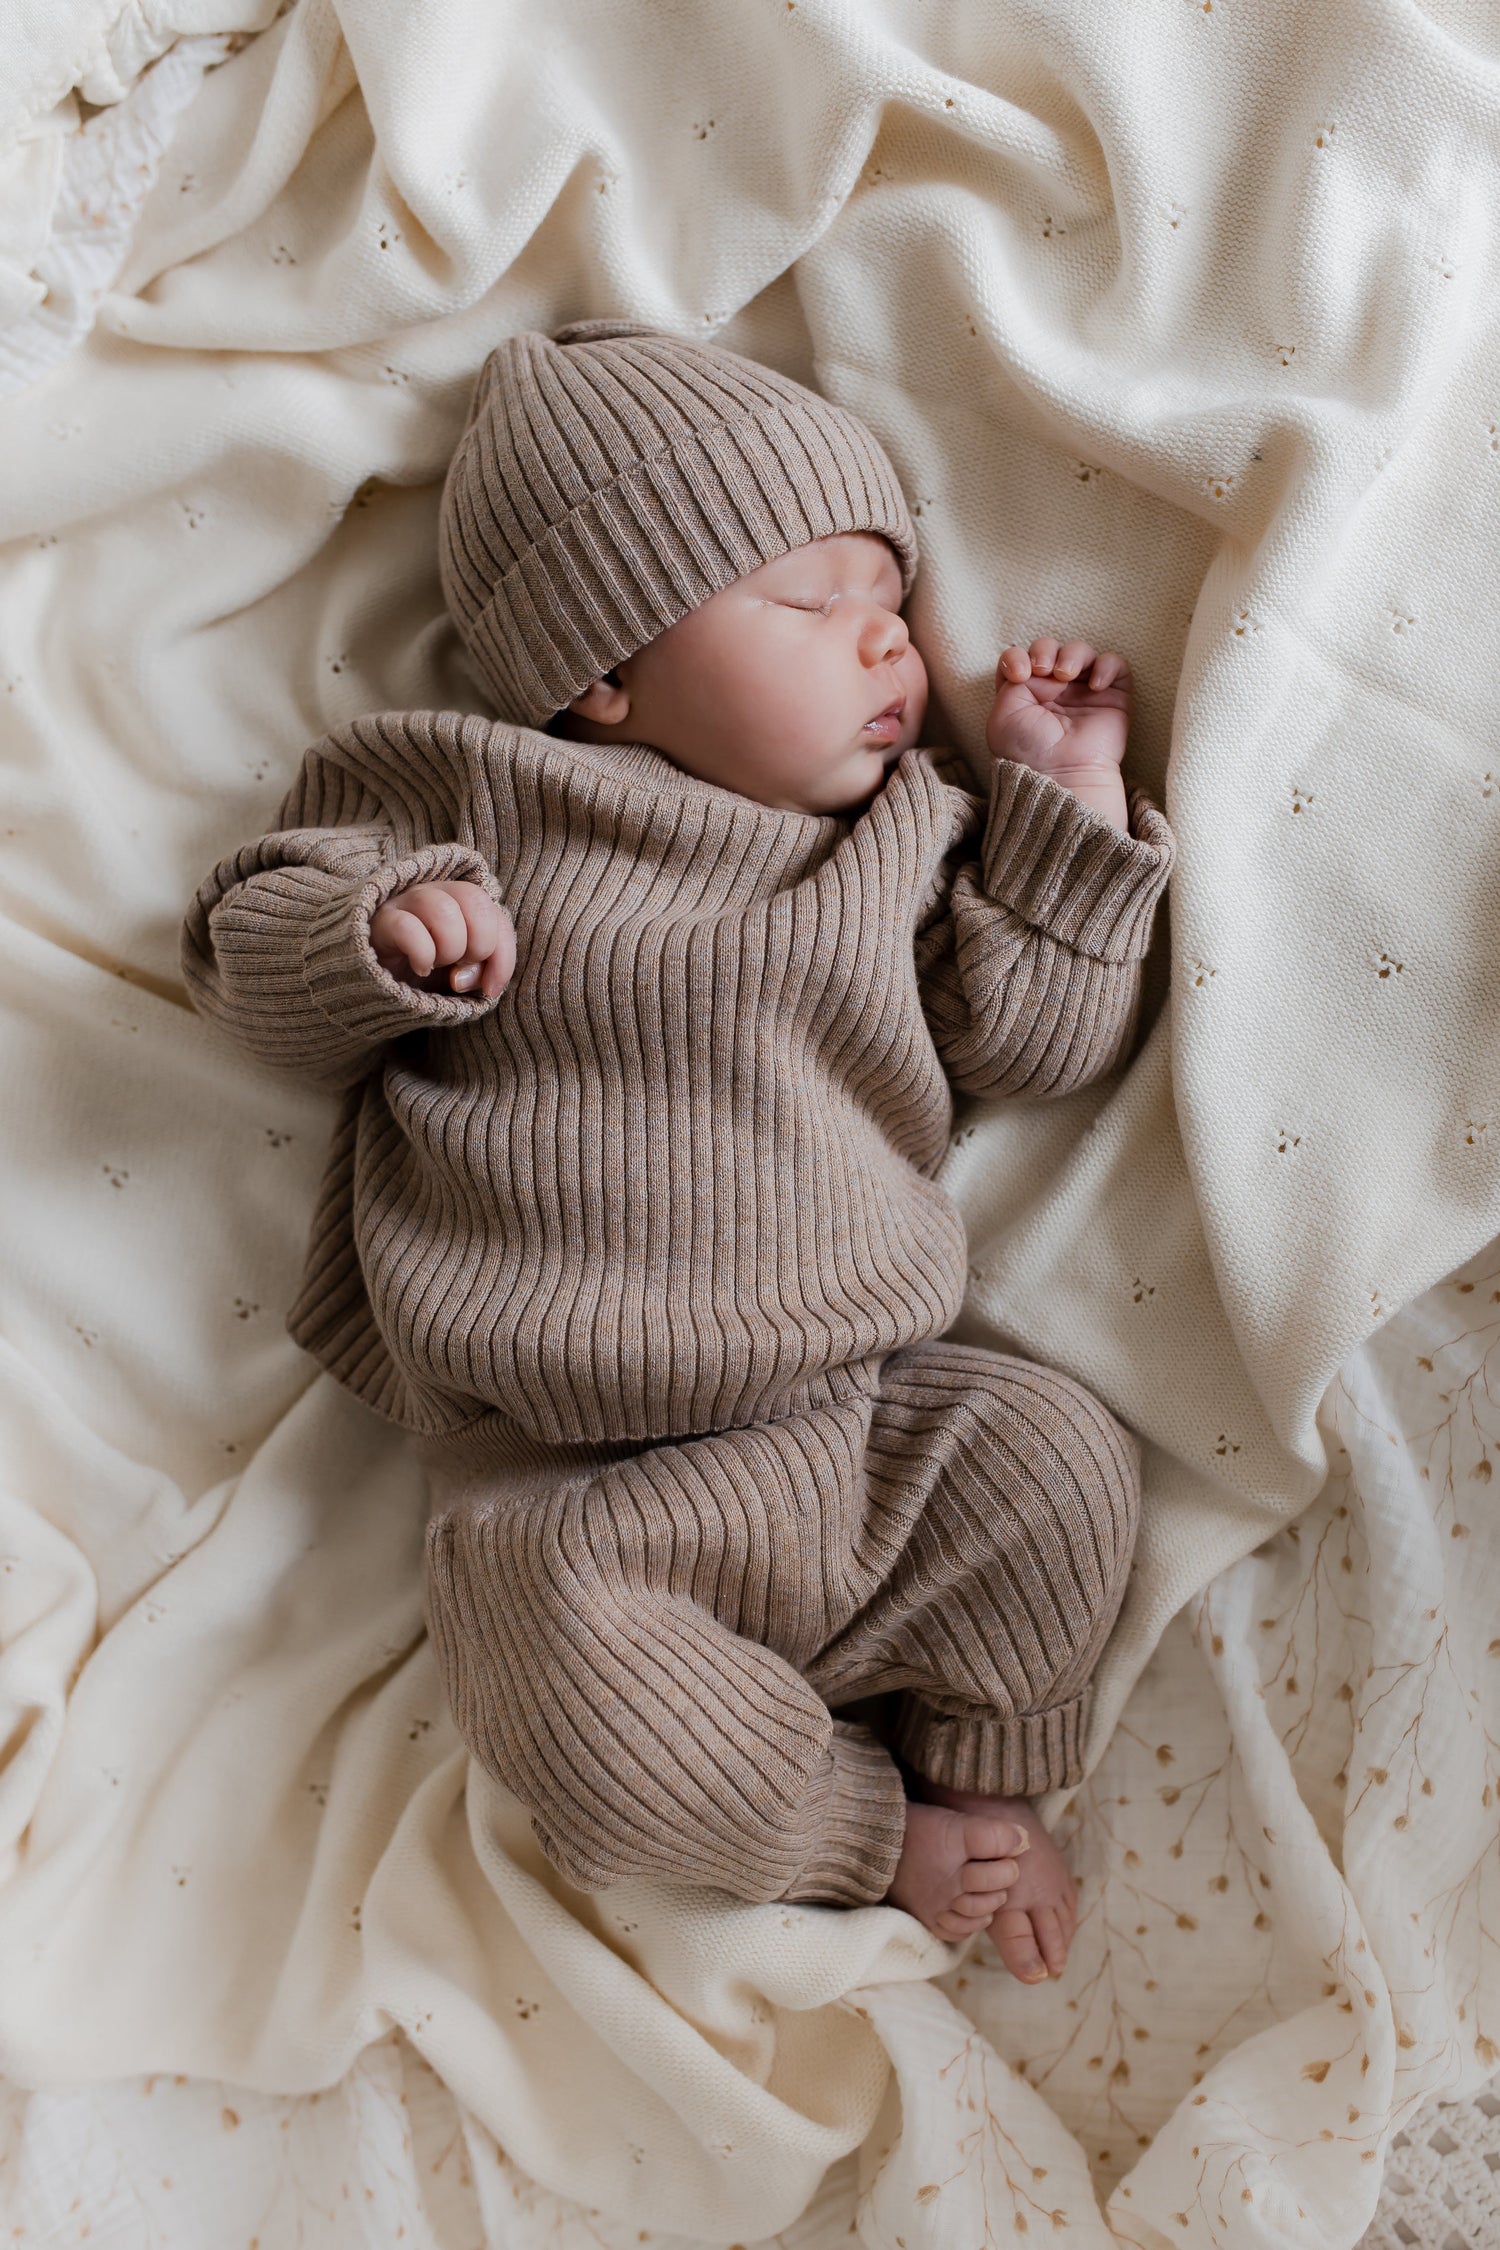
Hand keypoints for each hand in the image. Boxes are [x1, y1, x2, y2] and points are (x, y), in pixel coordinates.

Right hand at [369, 879, 515, 997]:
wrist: (371, 984)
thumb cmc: (421, 973)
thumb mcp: (459, 974)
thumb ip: (479, 970)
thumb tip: (466, 978)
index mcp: (459, 901)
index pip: (496, 913)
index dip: (502, 955)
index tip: (490, 989)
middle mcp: (434, 892)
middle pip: (475, 898)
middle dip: (478, 945)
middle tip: (459, 970)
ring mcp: (404, 903)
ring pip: (442, 909)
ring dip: (449, 949)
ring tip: (436, 965)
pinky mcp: (379, 922)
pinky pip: (407, 928)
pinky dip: (422, 954)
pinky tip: (419, 968)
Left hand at [987, 637, 1131, 828]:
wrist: (1061, 773)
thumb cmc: (1028, 750)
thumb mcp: (1003, 712)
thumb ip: (1012, 676)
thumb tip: (1040, 665)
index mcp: (1025, 693)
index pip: (1020, 657)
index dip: (1017, 656)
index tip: (1019, 673)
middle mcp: (1054, 690)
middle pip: (1049, 648)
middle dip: (1044, 650)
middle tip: (1043, 669)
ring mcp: (1083, 692)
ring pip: (1081, 651)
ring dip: (1072, 654)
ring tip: (1065, 674)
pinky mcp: (1112, 696)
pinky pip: (1115, 664)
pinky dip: (1106, 666)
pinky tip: (1094, 686)